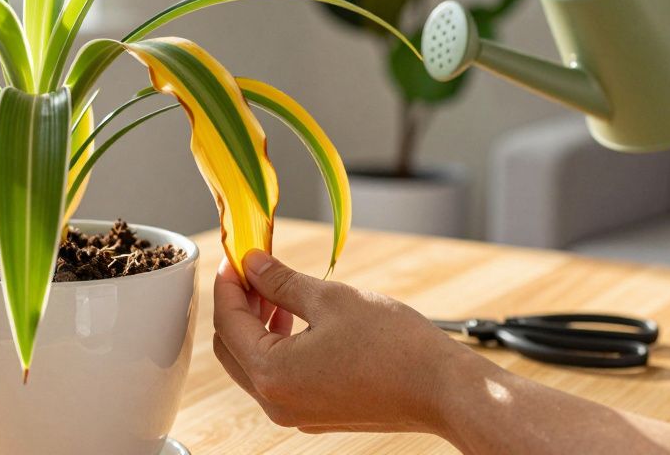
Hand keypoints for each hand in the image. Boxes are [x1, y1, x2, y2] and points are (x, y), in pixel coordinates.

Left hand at [211, 249, 474, 435]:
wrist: (442, 389)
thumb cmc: (394, 346)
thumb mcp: (330, 299)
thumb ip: (281, 282)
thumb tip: (252, 265)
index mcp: (272, 373)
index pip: (228, 322)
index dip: (228, 283)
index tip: (236, 256)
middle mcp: (276, 402)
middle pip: (232, 347)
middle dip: (239, 305)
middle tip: (253, 270)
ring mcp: (296, 412)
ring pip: (254, 364)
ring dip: (258, 325)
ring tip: (276, 290)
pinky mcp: (316, 413)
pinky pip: (280, 377)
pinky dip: (277, 345)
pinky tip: (296, 319)